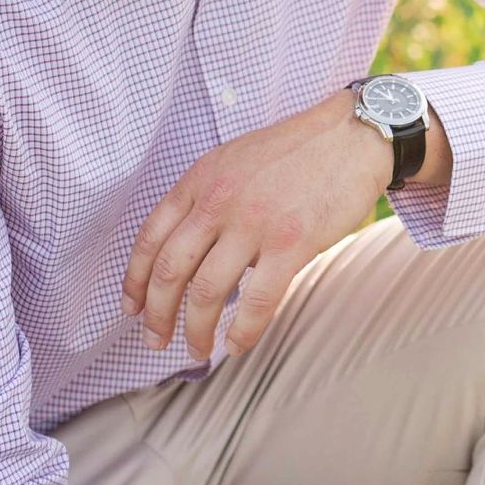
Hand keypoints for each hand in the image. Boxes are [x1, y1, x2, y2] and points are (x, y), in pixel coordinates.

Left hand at [124, 95, 388, 361]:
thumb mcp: (235, 160)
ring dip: (196, 330)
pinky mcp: (291, 243)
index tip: (132, 308)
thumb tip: (195, 252)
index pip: (151, 238)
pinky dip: (243, 331)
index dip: (134, 281)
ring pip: (207, 292)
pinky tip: (237, 345)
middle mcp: (219, 201)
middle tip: (156, 340)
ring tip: (197, 350)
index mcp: (200, 180)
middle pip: (170, 271)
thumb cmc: (299, 151)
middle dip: (157, 315)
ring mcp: (254, 223)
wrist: (353, 135)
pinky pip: (258, 301)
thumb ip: (208, 199)